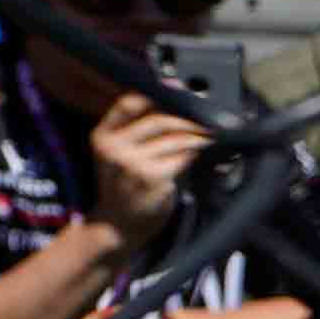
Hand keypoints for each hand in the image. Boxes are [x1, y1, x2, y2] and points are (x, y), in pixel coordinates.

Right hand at [86, 91, 209, 237]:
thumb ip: (143, 131)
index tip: (181, 92)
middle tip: (211, 119)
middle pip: (161, 120)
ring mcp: (134, 163)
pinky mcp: (154, 177)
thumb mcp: (121, 155)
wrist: (118, 226)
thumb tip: (179, 99)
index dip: (158, 94)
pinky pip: (186, 158)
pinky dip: (204, 155)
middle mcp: (114, 148)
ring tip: (217, 136)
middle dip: (190, 119)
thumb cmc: (126, 187)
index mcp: (102, 136)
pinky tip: (216, 156)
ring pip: (178, 139)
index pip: (129, 103)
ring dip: (202, 137)